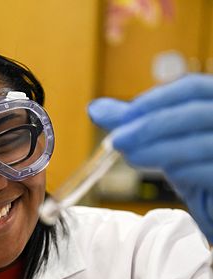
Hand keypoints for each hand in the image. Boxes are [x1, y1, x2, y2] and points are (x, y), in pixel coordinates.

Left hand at [88, 74, 212, 242]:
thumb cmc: (193, 166)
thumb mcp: (164, 140)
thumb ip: (135, 123)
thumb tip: (95, 109)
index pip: (191, 88)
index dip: (154, 100)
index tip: (123, 117)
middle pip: (194, 113)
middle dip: (149, 126)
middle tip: (117, 140)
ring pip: (201, 142)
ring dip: (157, 149)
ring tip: (130, 156)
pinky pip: (208, 170)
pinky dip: (180, 170)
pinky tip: (160, 171)